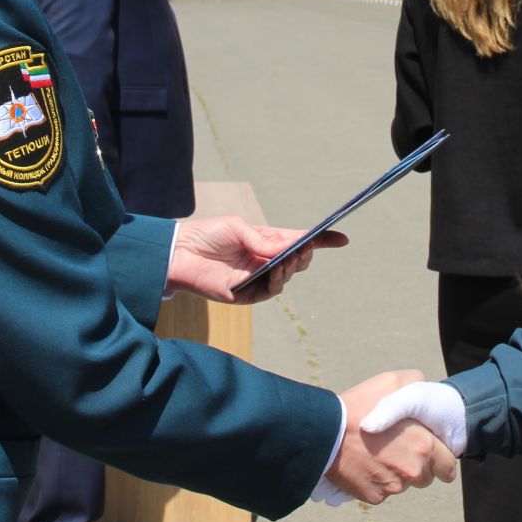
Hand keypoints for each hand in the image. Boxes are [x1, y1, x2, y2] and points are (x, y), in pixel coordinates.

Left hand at [166, 216, 347, 303]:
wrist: (180, 252)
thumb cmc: (207, 235)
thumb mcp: (237, 228)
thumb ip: (261, 239)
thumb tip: (285, 249)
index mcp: (266, 242)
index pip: (299, 241)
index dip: (321, 241)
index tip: (342, 239)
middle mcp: (266, 261)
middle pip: (298, 261)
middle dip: (306, 253)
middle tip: (305, 246)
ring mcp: (258, 278)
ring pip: (287, 276)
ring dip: (291, 266)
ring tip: (288, 257)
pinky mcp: (246, 293)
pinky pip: (269, 290)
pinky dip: (277, 280)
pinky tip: (275, 270)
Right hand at [324, 371, 457, 503]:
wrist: (325, 432)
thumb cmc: (359, 406)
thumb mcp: (391, 382)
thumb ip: (415, 382)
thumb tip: (423, 383)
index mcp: (424, 446)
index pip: (448, 466)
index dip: (441, 461)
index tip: (434, 459)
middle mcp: (412, 471)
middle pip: (424, 477)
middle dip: (416, 466)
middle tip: (396, 449)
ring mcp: (393, 487)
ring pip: (402, 484)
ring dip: (395, 473)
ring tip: (376, 454)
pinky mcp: (374, 496)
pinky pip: (381, 491)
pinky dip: (375, 481)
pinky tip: (363, 464)